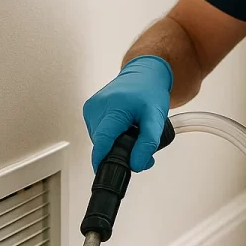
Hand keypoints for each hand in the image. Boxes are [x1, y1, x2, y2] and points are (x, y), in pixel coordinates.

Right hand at [82, 55, 172, 172]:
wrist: (143, 73)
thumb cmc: (150, 93)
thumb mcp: (156, 118)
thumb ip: (148, 143)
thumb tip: (136, 165)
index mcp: (113, 107)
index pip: (102, 140)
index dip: (101, 159)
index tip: (103, 172)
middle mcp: (97, 107)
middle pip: (102, 143)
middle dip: (118, 152)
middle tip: (138, 147)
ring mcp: (91, 108)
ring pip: (99, 139)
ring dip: (114, 143)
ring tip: (131, 131)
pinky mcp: (89, 109)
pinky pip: (98, 132)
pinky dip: (110, 135)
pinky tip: (121, 126)